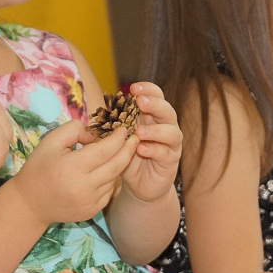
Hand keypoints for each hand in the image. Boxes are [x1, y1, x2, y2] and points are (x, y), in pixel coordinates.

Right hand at [11, 119, 137, 226]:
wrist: (30, 203)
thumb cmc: (39, 168)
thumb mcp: (50, 141)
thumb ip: (74, 129)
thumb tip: (96, 134)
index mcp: (73, 167)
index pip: (105, 150)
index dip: (118, 138)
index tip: (123, 129)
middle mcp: (84, 186)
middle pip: (117, 165)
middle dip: (129, 149)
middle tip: (135, 138)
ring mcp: (90, 201)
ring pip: (114, 178)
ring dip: (119, 163)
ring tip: (119, 151)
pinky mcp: (93, 211)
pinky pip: (108, 191)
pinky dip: (109, 179)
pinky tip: (104, 171)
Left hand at [121, 82, 182, 202]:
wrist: (140, 184)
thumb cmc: (130, 157)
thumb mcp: (121, 138)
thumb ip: (116, 125)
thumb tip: (101, 112)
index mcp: (153, 117)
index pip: (156, 96)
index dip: (148, 90)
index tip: (133, 88)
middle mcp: (166, 128)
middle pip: (167, 111)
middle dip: (155, 104)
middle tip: (140, 103)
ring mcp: (171, 145)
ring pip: (172, 132)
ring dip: (156, 130)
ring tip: (139, 131)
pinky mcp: (171, 161)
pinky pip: (166, 153)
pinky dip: (154, 149)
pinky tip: (142, 149)